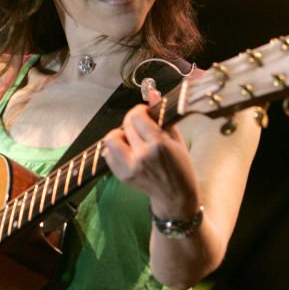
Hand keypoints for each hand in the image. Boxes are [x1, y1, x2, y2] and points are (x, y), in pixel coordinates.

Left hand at [102, 99, 199, 217]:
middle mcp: (141, 157)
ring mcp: (129, 168)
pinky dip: (116, 149)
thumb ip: (161, 116)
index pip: (137, 117)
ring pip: (110, 139)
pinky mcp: (121, 176)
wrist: (174, 197)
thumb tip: (152, 92)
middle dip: (132, 121)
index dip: (140, 111)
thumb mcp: (176, 140)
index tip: (145, 113)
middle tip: (140, 126)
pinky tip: (128, 152)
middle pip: (124, 125)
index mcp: (158, 146)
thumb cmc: (180, 167)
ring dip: (120, 135)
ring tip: (131, 140)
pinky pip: (108, 154)